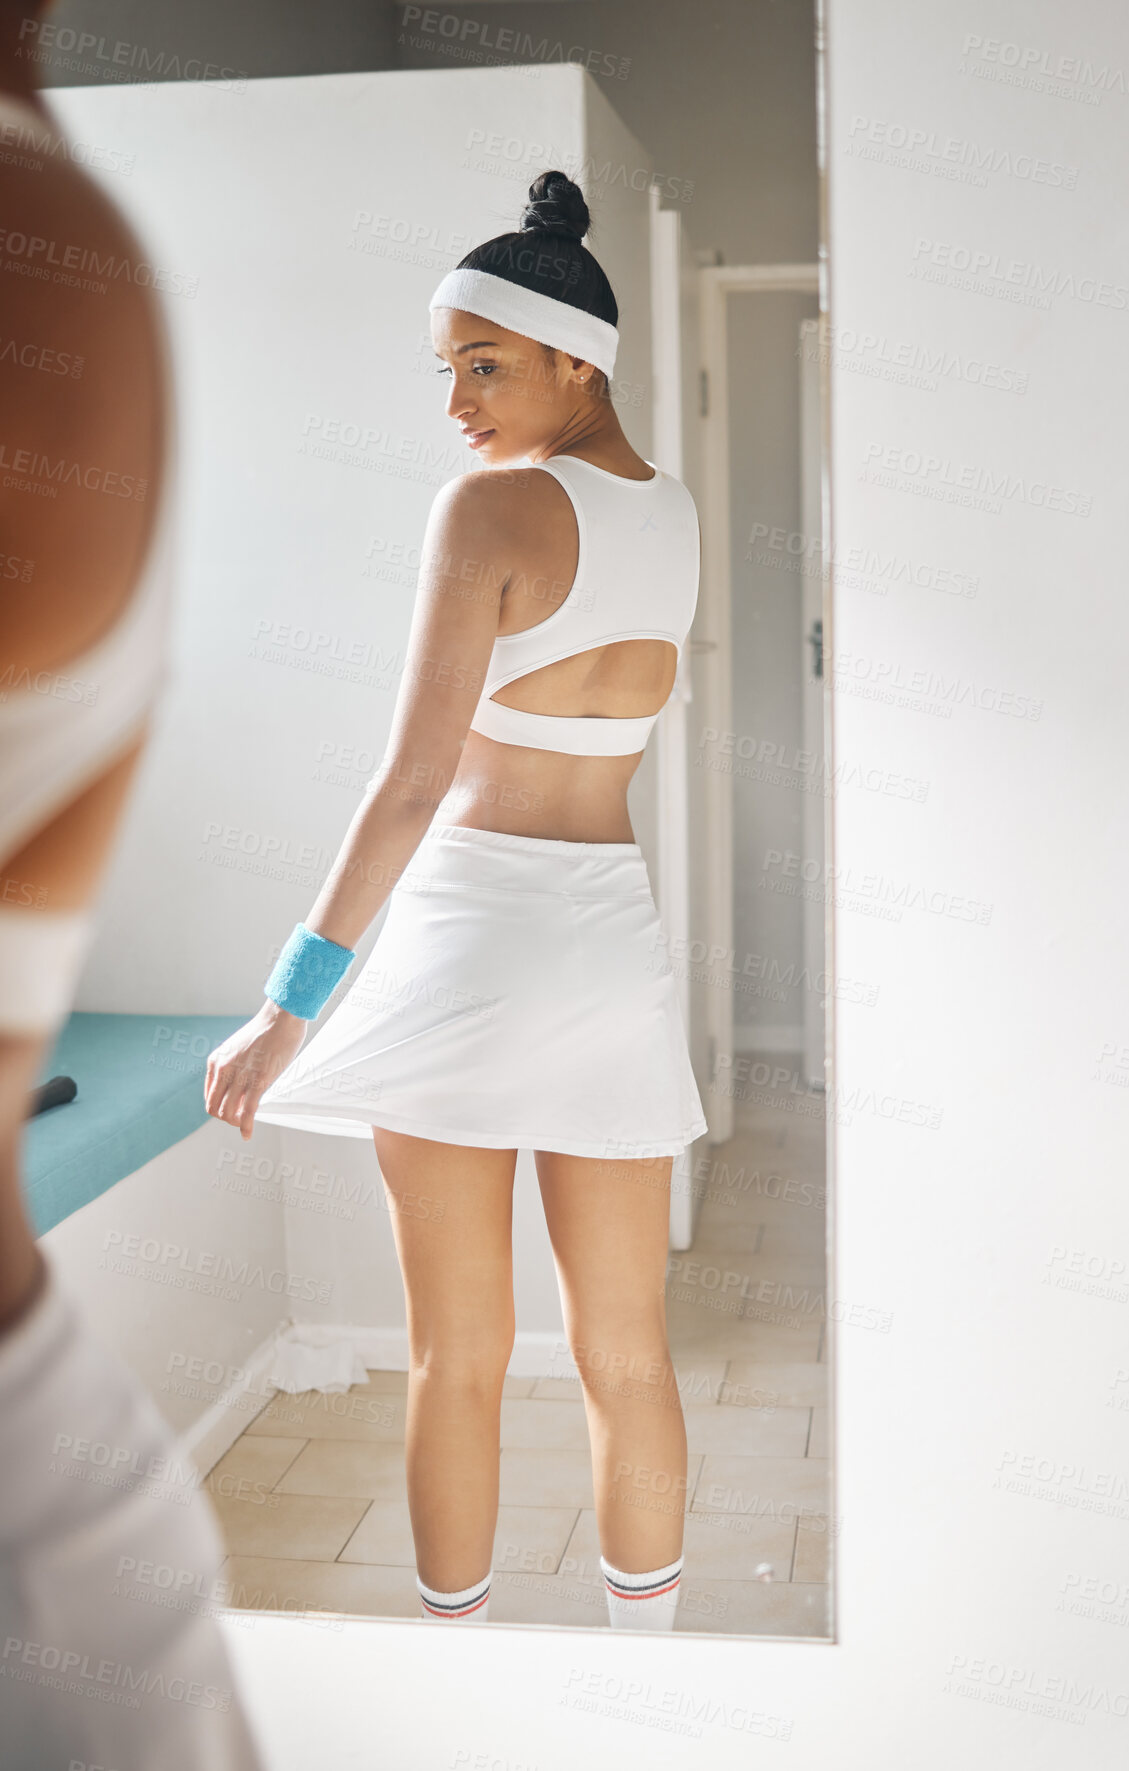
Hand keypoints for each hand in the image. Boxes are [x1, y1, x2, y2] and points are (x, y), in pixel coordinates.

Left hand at [204, 1000, 306, 1140]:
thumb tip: (239, 1089)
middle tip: (240, 1119)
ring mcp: (240, 1076)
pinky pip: (248, 1111)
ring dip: (236, 1123)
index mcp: (216, 1062)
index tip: (234, 1110)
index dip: (220, 1108)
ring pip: (229, 1113)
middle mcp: (223, 1070)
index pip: (210, 1097)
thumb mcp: (238, 1049)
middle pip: (215, 1109)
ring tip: (246, 1124)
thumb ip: (234, 1068)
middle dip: (226, 1118)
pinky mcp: (258, 1080)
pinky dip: (246, 1127)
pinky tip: (247, 1136)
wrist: (280, 1018)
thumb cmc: (265, 1031)